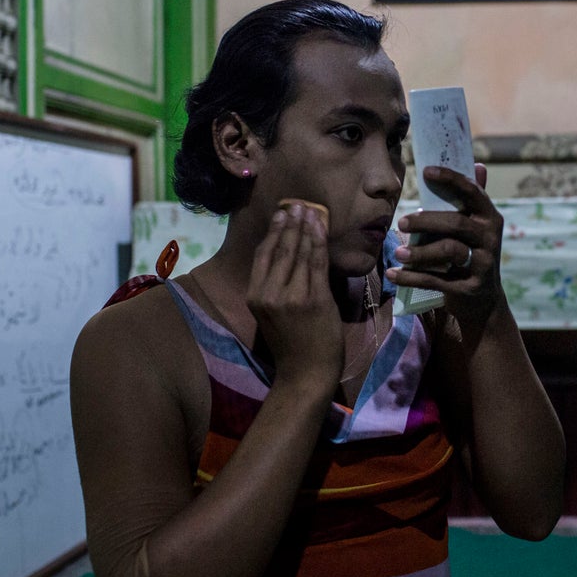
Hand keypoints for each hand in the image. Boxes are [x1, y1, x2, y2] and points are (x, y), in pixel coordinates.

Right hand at [246, 203, 342, 385]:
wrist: (305, 373)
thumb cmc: (290, 343)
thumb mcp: (270, 314)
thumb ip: (274, 286)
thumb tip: (287, 251)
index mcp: (255, 296)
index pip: (263, 255)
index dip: (273, 231)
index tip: (281, 212)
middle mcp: (269, 293)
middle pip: (281, 249)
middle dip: (290, 223)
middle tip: (297, 203)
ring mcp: (293, 295)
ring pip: (300, 252)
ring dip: (306, 227)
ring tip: (311, 209)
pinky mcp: (315, 298)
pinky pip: (317, 262)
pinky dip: (320, 241)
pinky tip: (321, 227)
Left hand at [388, 163, 502, 324]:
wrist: (483, 300)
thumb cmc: (471, 253)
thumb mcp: (475, 227)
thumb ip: (472, 199)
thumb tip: (478, 164)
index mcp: (489, 217)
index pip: (472, 192)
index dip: (450, 179)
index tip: (425, 172)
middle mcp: (490, 238)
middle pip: (456, 223)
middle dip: (426, 221)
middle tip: (401, 221)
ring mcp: (482, 264)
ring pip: (449, 251)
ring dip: (419, 252)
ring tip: (397, 252)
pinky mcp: (470, 287)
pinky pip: (437, 280)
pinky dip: (411, 277)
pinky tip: (392, 274)